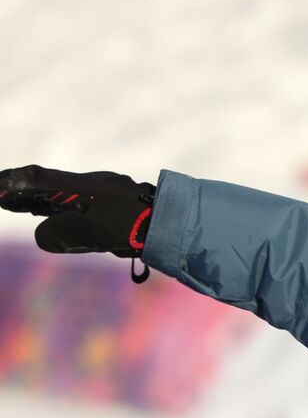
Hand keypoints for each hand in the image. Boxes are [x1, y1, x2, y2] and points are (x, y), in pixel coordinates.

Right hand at [0, 165, 155, 257]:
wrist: (180, 224)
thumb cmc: (137, 225)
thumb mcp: (94, 231)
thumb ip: (63, 233)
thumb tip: (42, 236)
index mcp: (87, 185)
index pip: (42, 180)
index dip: (17, 183)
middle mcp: (98, 186)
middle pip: (54, 188)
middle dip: (28, 194)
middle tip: (6, 200)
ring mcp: (112, 196)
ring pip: (71, 199)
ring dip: (48, 204)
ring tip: (24, 207)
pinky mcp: (123, 209)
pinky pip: (88, 209)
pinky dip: (69, 214)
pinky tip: (65, 220)